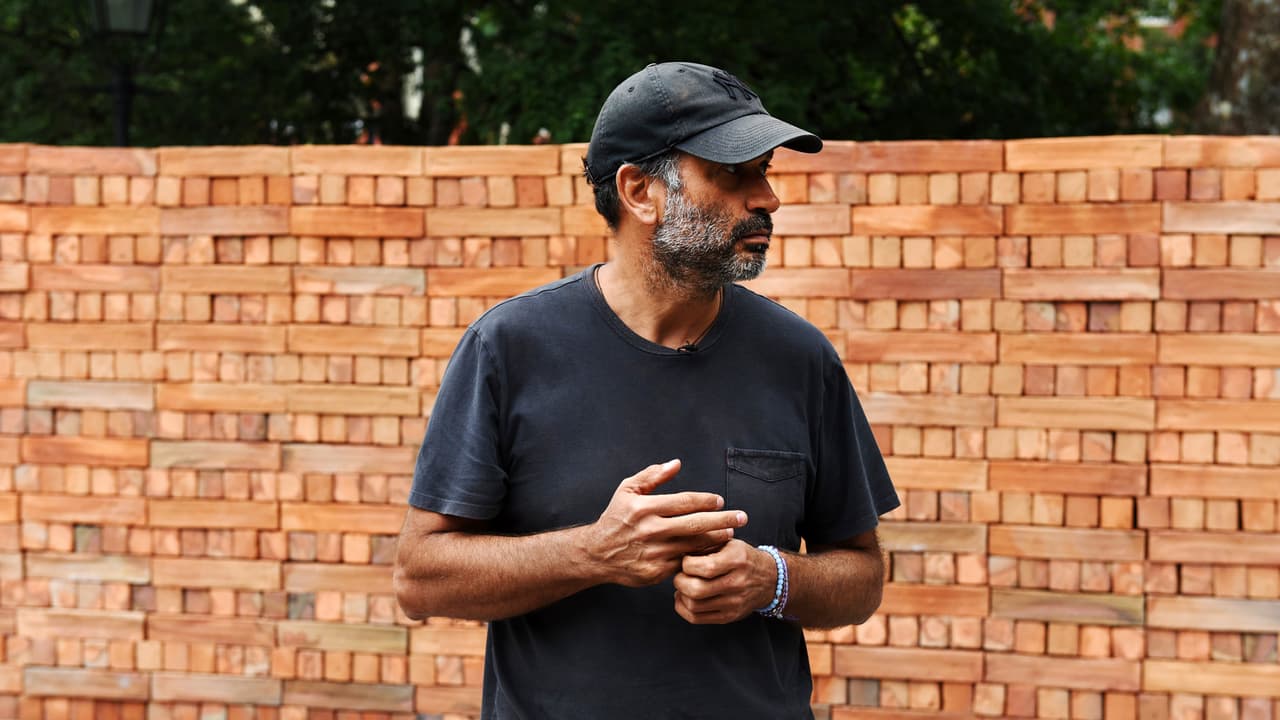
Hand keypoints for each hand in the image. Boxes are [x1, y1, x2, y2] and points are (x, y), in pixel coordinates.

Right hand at [585, 459, 746, 587]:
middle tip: (742, 517)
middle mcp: (650, 530)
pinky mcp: (656, 572)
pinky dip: (699, 556)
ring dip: (715, 539)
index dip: (706, 500)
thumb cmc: (615, 518)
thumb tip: (677, 463)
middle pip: (695, 524)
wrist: (596, 554)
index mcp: (644, 508)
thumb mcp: (627, 490)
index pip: (684, 502)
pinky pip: (684, 562)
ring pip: (693, 545)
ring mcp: (654, 553)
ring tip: (730, 533)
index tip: (720, 500)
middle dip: (723, 520)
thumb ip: (652, 475)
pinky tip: (711, 551)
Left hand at [672, 540, 777, 623]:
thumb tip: (678, 549)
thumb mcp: (729, 543)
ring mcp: (733, 603)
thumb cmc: (742, 558)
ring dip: (681, 595)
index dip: (686, 564)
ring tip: (682, 586)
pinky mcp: (728, 617)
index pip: (703, 568)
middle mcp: (736, 583)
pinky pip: (697, 618)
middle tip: (680, 575)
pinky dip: (683, 608)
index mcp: (736, 561)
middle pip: (696, 589)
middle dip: (680, 581)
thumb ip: (705, 544)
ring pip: (694, 606)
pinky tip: (684, 598)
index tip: (686, 560)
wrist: (769, 579)